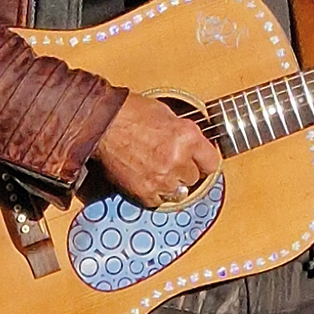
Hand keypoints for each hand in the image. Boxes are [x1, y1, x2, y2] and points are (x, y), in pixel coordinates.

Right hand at [95, 92, 221, 207]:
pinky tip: (146, 177)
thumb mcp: (168, 115)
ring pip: (178, 192)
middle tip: (171, 161)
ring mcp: (161, 178)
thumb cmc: (131, 113)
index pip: (212, 163)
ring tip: (158, 170)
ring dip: (171, 183)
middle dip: (185, 170)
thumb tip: (194, 147)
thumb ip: (185, 134)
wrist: (101, 124)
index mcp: (188, 137)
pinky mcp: (143, 191)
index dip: (204, 161)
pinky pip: (158, 200)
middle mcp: (178, 159)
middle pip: (193, 178)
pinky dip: (153, 192)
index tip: (200, 162)